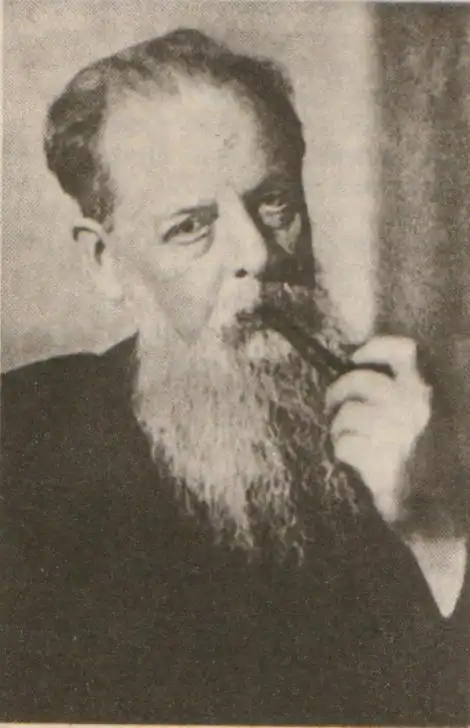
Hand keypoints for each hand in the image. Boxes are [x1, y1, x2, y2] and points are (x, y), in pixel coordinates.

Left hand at [326, 336, 431, 523]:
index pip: (404, 351)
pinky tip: (347, 459)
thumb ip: (410, 398)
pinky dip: (340, 450)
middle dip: (338, 391)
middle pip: (359, 380)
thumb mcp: (434, 422)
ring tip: (343, 438)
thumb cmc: (436, 468)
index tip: (354, 356)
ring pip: (347, 414)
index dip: (374, 347)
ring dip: (338, 426)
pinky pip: (345, 445)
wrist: (447, 516)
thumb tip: (364, 373)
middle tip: (332, 405)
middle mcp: (415, 407)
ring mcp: (397, 433)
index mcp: (433, 394)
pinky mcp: (381, 461)